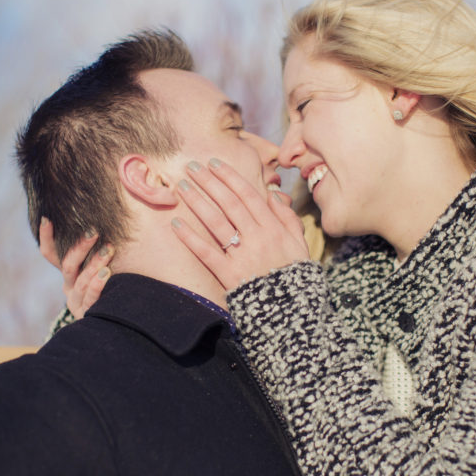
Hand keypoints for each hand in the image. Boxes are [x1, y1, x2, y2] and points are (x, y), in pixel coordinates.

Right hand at [39, 218, 113, 318]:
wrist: (110, 324)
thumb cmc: (108, 289)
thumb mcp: (97, 270)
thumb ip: (97, 252)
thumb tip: (102, 222)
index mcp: (67, 276)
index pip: (50, 255)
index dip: (46, 238)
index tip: (46, 218)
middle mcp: (69, 287)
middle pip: (68, 265)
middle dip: (80, 248)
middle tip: (93, 232)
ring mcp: (77, 301)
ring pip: (82, 280)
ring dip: (95, 263)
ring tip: (108, 249)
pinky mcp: (88, 312)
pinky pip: (92, 296)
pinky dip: (98, 283)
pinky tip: (107, 272)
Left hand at [172, 158, 308, 290]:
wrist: (293, 312)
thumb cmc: (296, 276)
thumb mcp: (299, 245)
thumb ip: (287, 219)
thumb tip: (272, 195)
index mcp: (274, 228)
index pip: (249, 195)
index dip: (230, 177)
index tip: (214, 163)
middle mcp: (258, 238)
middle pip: (229, 203)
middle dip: (209, 182)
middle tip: (191, 167)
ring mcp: (243, 256)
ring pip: (216, 222)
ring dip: (197, 202)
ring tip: (181, 187)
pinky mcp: (229, 275)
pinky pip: (207, 252)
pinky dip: (191, 238)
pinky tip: (176, 224)